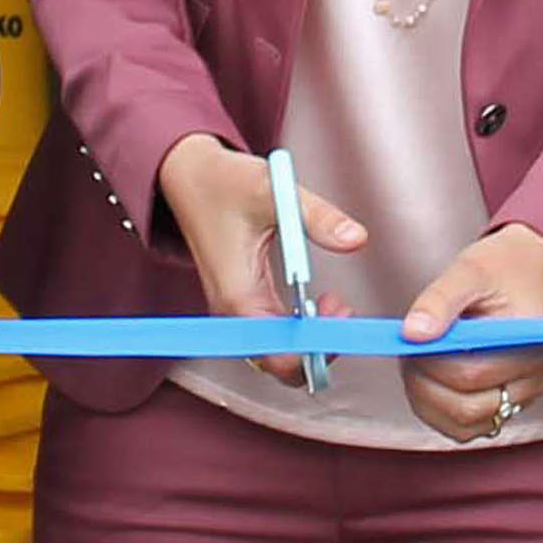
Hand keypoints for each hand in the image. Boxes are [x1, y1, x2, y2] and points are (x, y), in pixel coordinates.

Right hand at [159, 133, 368, 385]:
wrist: (187, 176)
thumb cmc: (222, 184)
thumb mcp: (273, 192)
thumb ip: (316, 216)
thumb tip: (355, 239)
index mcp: (239, 297)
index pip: (279, 357)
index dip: (316, 351)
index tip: (340, 318)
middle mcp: (233, 313)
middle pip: (281, 365)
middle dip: (319, 348)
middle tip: (341, 310)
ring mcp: (236, 312)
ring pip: (278, 354)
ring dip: (311, 339)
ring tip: (332, 303)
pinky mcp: (241, 304)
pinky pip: (273, 335)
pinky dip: (299, 329)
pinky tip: (317, 303)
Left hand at [395, 221, 542, 443]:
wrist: (528, 274)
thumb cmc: (502, 271)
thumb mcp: (470, 271)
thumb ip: (440, 300)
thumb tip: (411, 333)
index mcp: (531, 346)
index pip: (472, 373)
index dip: (430, 361)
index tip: (410, 336)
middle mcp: (532, 381)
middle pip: (466, 406)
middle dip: (425, 382)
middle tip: (409, 350)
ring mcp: (519, 401)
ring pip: (461, 424)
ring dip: (426, 398)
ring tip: (418, 362)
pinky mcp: (501, 409)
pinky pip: (462, 427)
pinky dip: (435, 409)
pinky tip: (427, 380)